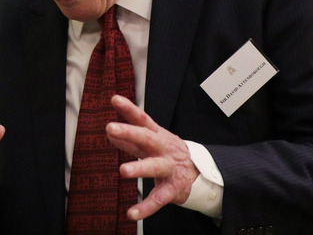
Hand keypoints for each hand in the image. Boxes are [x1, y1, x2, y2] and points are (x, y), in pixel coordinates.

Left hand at [106, 94, 199, 220]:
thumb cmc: (170, 154)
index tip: (114, 99)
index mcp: (157, 136)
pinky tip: (131, 213)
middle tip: (110, 127)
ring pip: (154, 167)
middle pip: (146, 138)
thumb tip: (109, 132)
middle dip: (129, 132)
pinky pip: (158, 199)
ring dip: (138, 168)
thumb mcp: (153, 143)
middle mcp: (163, 149)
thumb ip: (130, 140)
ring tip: (122, 171)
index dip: (129, 109)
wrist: (203, 174)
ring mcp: (169, 169)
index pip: (142, 119)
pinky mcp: (173, 189)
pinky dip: (145, 208)